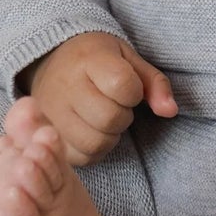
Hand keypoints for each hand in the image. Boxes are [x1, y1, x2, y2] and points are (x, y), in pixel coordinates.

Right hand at [19, 32, 178, 166]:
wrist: (49, 59)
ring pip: (95, 143)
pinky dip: (92, 150)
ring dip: (109, 136)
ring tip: (102, 118)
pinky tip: (90, 131)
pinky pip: (79, 158)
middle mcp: (66, 86)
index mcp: (89, 59)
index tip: (126, 86)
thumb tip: (170, 111)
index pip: (123, 86)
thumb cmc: (96, 59)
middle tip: (115, 104)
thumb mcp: (128, 58)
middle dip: (122, 116)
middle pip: (110, 119)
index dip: (134, 92)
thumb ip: (154, 82)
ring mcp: (51, 112)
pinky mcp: (45, 134)